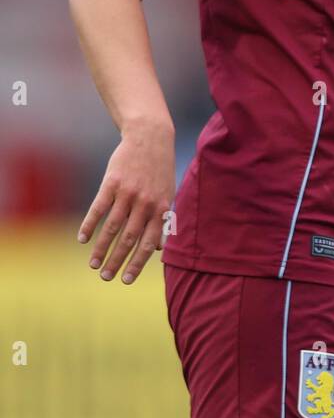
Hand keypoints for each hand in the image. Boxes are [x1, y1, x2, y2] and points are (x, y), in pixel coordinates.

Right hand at [77, 120, 175, 283]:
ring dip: (101, 248)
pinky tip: (82, 239)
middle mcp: (145, 203)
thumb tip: (157, 249)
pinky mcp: (112, 183)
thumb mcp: (167, 193)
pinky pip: (98, 208)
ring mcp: (128, 193)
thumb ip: (162, 220)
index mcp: (160, 209)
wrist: (149, 138)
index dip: (137, 264)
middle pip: (129, 239)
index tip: (126, 280)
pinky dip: (90, 225)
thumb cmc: (159, 169)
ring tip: (93, 265)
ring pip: (112, 227)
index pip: (148, 243)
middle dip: (117, 261)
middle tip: (106, 278)